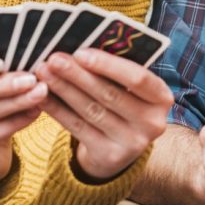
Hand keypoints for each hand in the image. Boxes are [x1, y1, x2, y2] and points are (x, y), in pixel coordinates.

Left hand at [35, 48, 173, 181]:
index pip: (138, 78)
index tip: (80, 52)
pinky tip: (43, 96)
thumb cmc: (125, 103)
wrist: (122, 146)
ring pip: (91, 110)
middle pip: (110, 94)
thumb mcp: (132, 90)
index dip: (109, 65)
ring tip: (44, 72)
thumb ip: (117, 71)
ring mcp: (132, 143)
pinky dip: (58, 109)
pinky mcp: (109, 156)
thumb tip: (80, 48)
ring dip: (64, 89)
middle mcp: (152, 123)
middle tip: (54, 59)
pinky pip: (78, 128)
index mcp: (162, 98)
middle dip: (78, 74)